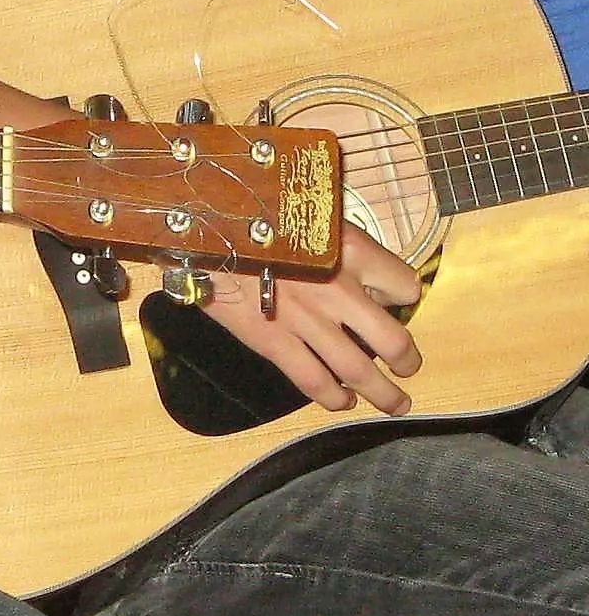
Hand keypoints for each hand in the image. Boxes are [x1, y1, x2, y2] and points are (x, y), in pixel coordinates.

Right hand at [207, 220, 422, 417]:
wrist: (205, 227)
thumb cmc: (260, 211)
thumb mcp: (315, 215)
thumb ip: (345, 246)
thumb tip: (367, 280)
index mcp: (353, 252)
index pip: (405, 286)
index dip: (405, 296)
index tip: (397, 301)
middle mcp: (339, 291)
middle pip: (393, 341)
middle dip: (407, 361)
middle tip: (410, 367)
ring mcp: (308, 322)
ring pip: (359, 371)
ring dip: (383, 394)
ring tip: (394, 404)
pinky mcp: (275, 343)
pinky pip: (314, 381)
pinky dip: (335, 398)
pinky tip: (344, 402)